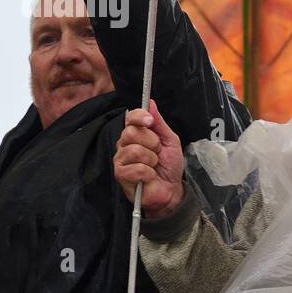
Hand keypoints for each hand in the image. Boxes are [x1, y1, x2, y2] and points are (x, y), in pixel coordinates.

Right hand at [113, 100, 184, 217]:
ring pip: (135, 151)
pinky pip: (137, 168)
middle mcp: (124, 144)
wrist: (171, 189)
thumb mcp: (170, 141)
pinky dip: (149, 173)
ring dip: (151, 159)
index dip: (139, 116)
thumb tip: (151, 103)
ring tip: (154, 165)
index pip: (130, 117)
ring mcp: (120, 160)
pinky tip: (149, 176)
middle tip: (157, 152)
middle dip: (152, 143)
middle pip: (131, 132)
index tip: (150, 121)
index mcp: (136, 134)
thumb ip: (159, 123)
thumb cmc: (169, 166)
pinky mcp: (121, 175)